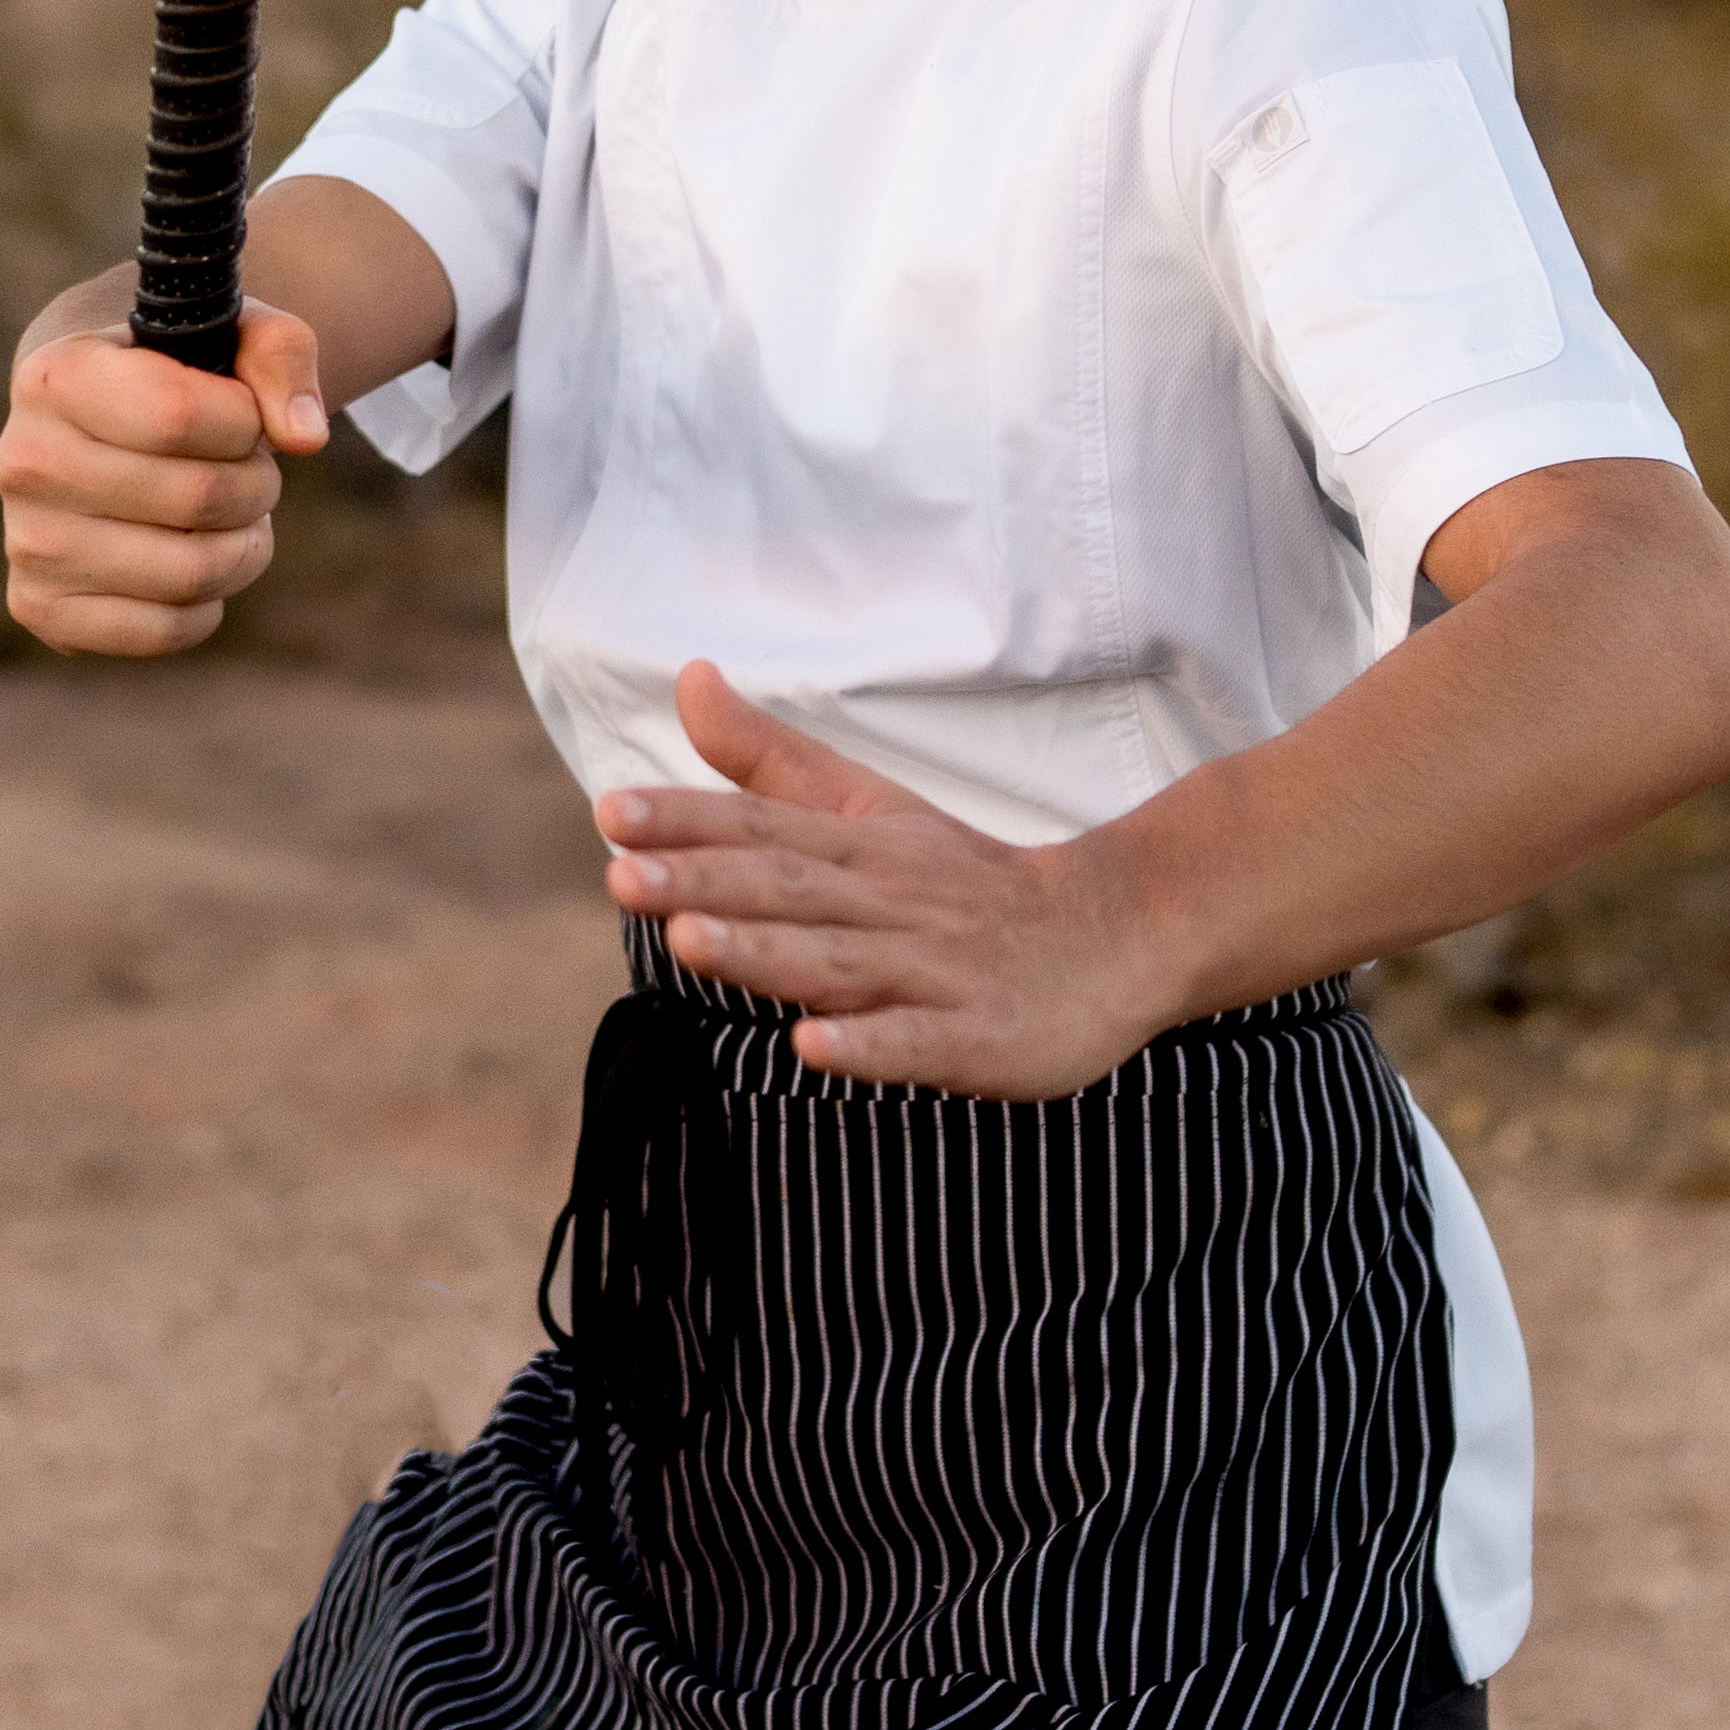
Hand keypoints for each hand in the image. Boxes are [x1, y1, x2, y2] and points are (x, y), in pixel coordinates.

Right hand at [0, 292, 329, 657]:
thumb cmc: (175, 370)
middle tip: (252, 471)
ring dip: (244, 548)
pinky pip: (162, 631)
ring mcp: (26, 542)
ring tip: (234, 517)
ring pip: (190, 572)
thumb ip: (280, 355)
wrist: (91, 420)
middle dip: (256, 486)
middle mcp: (24, 460)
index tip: (244, 415)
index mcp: (56, 377)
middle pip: (198, 498)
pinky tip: (195, 560)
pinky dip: (207, 605)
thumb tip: (305, 437)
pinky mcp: (41, 607)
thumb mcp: (233, 332)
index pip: (176, 415)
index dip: (244, 421)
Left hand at [594, 661, 1170, 1098]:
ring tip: (689, 944)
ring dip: (765, 953)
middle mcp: (893, 902)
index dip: (689, 821)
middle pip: (789, 890)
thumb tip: (687, 680)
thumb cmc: (969, 879)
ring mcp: (936, 971)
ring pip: (839, 961)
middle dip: (704, 882)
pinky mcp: (975, 1038)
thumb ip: (772, 760)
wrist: (1116, 935)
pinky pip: (915, 1043)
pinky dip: (866, 1045)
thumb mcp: (873, 809)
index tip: (614, 813)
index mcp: (865, 846)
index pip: (766, 828)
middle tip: (619, 875)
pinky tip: (811, 1049)